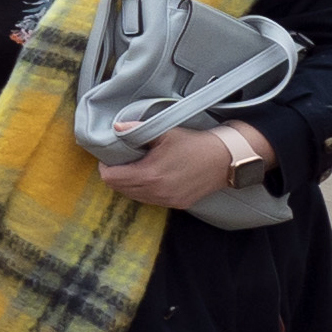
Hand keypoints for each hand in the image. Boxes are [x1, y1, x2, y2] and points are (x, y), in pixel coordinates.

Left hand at [100, 122, 270, 209]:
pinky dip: (144, 190)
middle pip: (119, 189)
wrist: (225, 159)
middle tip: (121, 161)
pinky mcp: (177, 204)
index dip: (106, 167)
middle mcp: (156, 192)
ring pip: (134, 196)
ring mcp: (167, 200)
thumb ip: (137, 130)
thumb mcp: (165, 132)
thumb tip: (116, 128)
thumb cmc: (194, 144)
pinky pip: (150, 200)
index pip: (111, 179)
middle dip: (116, 175)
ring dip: (129, 184)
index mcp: (149, 175)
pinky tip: (151, 177)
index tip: (110, 158)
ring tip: (135, 168)